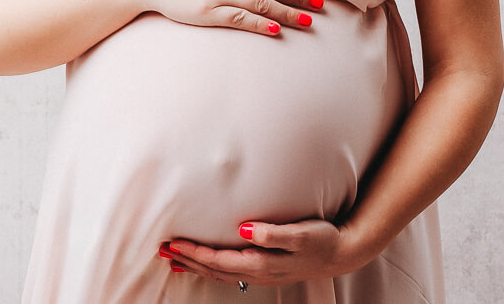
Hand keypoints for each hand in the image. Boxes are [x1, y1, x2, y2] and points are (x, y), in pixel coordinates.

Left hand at [158, 219, 370, 285]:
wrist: (342, 254)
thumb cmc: (322, 240)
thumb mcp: (300, 234)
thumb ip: (272, 233)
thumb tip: (244, 229)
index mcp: (261, 263)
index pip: (218, 260)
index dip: (194, 253)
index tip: (173, 244)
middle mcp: (258, 272)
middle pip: (214, 269)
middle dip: (187, 260)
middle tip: (161, 250)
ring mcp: (261, 274)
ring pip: (220, 274)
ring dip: (195, 266)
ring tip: (173, 261)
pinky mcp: (265, 270)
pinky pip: (230, 273)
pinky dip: (211, 269)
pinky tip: (205, 265)